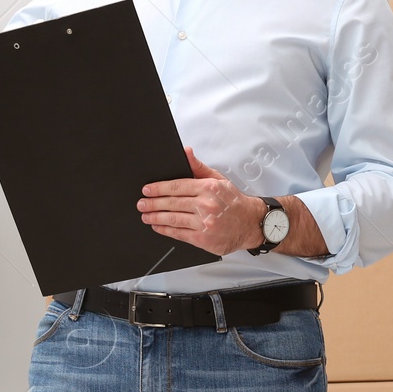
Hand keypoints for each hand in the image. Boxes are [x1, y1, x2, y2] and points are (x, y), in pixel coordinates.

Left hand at [138, 146, 262, 255]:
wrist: (251, 223)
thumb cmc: (233, 202)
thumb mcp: (218, 179)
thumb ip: (198, 167)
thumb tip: (186, 152)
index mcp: (208, 188)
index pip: (177, 186)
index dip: (159, 188)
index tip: (147, 190)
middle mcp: (206, 205)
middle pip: (172, 203)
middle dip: (152, 203)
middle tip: (141, 204)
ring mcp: (204, 223)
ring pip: (173, 219)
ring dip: (155, 217)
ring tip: (146, 216)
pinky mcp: (203, 239)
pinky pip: (179, 234)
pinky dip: (166, 230)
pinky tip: (158, 227)